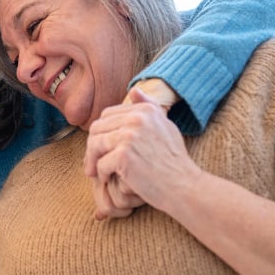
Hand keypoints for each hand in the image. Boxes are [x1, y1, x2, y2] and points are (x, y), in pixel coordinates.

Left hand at [83, 84, 200, 220]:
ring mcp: (130, 136)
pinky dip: (102, 174)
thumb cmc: (172, 160)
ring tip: (96, 172)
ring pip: (95, 144)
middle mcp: (138, 118)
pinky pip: (100, 163)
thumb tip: (134, 90)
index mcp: (146, 110)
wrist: (183, 185)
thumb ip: (149, 107)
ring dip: (92, 160)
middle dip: (92, 146)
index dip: (101, 133)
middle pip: (97, 128)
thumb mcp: (164, 126)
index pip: (107, 115)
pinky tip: (109, 179)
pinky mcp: (124, 156)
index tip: (102, 148)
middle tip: (93, 162)